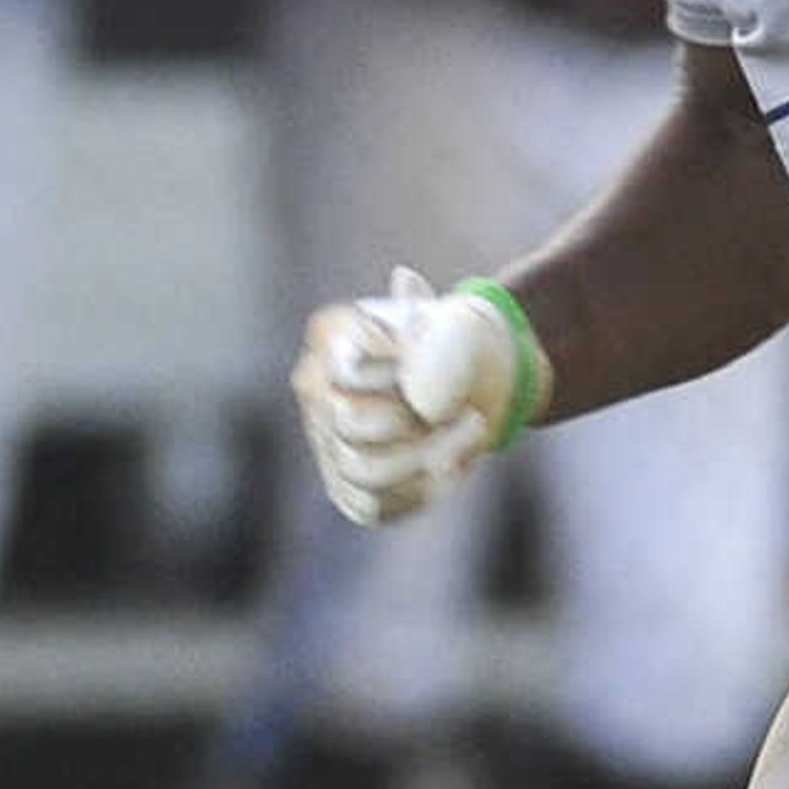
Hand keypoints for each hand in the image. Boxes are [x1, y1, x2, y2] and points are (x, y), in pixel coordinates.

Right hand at [290, 268, 535, 524]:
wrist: (470, 387)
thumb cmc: (456, 344)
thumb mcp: (449, 316)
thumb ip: (425, 307)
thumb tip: (404, 281)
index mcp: (331, 338)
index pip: (353, 371)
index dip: (402, 379)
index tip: (449, 381)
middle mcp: (315, 390)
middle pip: (354, 425)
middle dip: (420, 425)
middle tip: (469, 415)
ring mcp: (325, 441)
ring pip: (366, 471)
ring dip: (430, 460)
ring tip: (473, 437)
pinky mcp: (346, 487)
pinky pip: (374, 507)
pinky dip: (420, 493)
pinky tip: (454, 469)